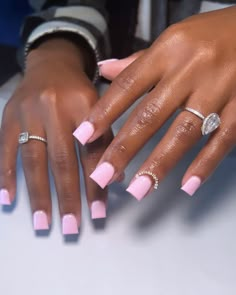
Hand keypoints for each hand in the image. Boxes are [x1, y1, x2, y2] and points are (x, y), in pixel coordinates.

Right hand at [0, 38, 111, 233]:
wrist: (51, 64)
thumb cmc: (79, 90)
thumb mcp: (99, 107)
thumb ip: (106, 139)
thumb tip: (114, 178)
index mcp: (83, 104)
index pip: (91, 152)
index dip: (96, 183)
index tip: (99, 213)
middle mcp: (54, 109)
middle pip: (62, 160)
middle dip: (67, 196)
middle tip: (71, 227)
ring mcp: (28, 114)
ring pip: (34, 160)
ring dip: (38, 194)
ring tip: (43, 222)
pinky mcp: (9, 118)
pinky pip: (5, 150)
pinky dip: (6, 176)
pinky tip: (9, 200)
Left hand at [74, 7, 235, 199]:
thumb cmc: (209, 35)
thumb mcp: (171, 40)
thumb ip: (138, 61)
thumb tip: (104, 70)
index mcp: (167, 52)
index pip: (127, 86)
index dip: (103, 113)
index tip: (83, 138)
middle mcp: (190, 70)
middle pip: (150, 115)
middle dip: (124, 149)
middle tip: (103, 175)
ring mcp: (218, 89)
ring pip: (184, 132)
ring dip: (159, 164)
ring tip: (138, 190)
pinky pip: (223, 138)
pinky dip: (205, 164)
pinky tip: (187, 185)